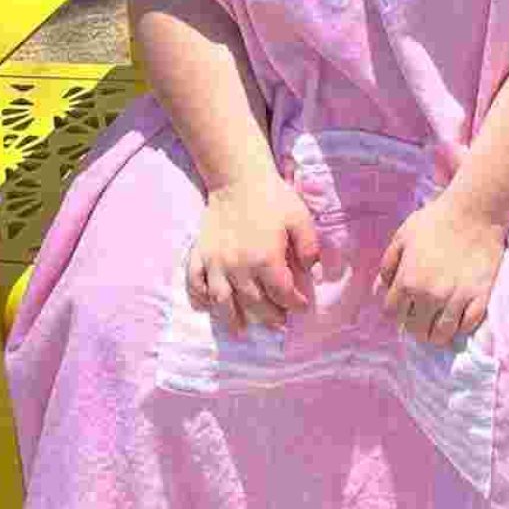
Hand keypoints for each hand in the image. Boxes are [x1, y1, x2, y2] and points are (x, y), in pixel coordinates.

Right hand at [189, 172, 319, 334]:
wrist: (238, 178)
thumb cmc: (273, 197)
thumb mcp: (301, 218)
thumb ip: (309, 248)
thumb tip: (313, 275)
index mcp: (265, 259)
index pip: (282, 292)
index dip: (295, 303)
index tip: (302, 307)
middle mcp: (238, 267)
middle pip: (254, 303)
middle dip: (269, 316)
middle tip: (279, 323)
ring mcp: (215, 263)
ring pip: (222, 301)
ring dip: (232, 319)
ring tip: (242, 331)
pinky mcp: (200, 255)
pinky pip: (195, 283)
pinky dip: (199, 298)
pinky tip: (208, 306)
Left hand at [376, 192, 506, 345]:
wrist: (475, 210)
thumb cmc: (436, 220)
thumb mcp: (403, 235)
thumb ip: (388, 264)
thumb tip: (381, 289)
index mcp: (407, 281)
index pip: (392, 314)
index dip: (396, 312)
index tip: (404, 307)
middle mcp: (429, 295)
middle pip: (416, 330)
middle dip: (415, 325)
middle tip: (421, 316)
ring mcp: (456, 298)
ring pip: (441, 335)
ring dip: (437, 333)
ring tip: (438, 323)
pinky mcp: (479, 296)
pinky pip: (467, 326)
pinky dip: (461, 325)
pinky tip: (458, 316)